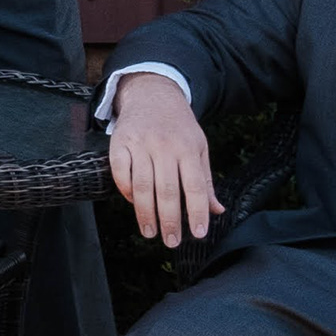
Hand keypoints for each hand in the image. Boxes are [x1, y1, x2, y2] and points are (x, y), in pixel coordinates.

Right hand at [106, 72, 215, 246]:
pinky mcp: (119, 142)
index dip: (197, 212)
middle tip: (171, 241)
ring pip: (143, 186)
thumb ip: (205, 180)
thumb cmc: (179, 126)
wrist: (153, 93)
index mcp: (189, 148)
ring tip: (150, 232)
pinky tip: (133, 204)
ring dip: (146, 214)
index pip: (195, 186)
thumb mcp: (199, 148)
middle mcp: (164, 146)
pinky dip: (126, 191)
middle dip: (170, 220)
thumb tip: (216, 211)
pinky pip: (120, 172)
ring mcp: (140, 143)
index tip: (198, 234)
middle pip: (167, 190)